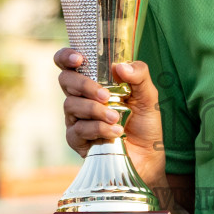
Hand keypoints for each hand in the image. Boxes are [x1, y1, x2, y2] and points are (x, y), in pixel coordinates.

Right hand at [55, 49, 165, 186]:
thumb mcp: (148, 96)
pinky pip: (79, 129)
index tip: (78, 59)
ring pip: (71, 105)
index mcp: (94, 82)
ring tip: (116, 118)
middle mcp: (81, 98)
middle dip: (84, 85)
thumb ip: (139, 76)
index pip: (69, 64)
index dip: (66, 57)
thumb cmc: (144, 124)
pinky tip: (115, 132)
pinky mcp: (77, 140)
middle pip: (65, 80)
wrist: (148, 156)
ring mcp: (76, 119)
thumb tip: (120, 67)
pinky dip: (99, 129)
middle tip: (105, 95)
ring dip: (95, 110)